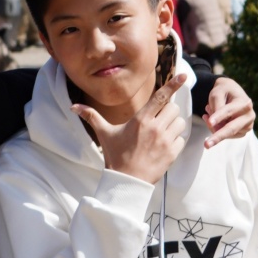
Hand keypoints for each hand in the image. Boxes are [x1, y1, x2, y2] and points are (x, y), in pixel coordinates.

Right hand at [75, 60, 192, 182]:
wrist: (126, 180)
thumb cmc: (115, 155)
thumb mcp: (104, 134)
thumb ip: (91, 117)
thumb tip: (73, 106)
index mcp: (140, 120)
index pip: (161, 97)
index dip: (173, 85)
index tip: (183, 76)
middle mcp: (155, 128)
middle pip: (173, 108)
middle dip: (167, 111)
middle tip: (157, 120)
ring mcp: (165, 141)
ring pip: (179, 122)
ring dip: (173, 125)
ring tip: (160, 134)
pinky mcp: (173, 153)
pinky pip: (181, 138)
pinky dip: (176, 140)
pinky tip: (163, 146)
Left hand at [201, 75, 254, 145]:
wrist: (231, 92)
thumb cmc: (223, 91)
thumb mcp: (217, 93)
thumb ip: (216, 107)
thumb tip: (216, 126)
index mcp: (244, 102)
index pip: (229, 111)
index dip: (218, 116)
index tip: (209, 122)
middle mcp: (249, 115)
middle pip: (232, 128)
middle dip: (218, 136)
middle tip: (206, 144)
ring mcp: (248, 125)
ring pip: (228, 133)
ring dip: (214, 127)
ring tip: (207, 113)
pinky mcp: (243, 132)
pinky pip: (228, 136)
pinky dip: (217, 130)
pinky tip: (213, 120)